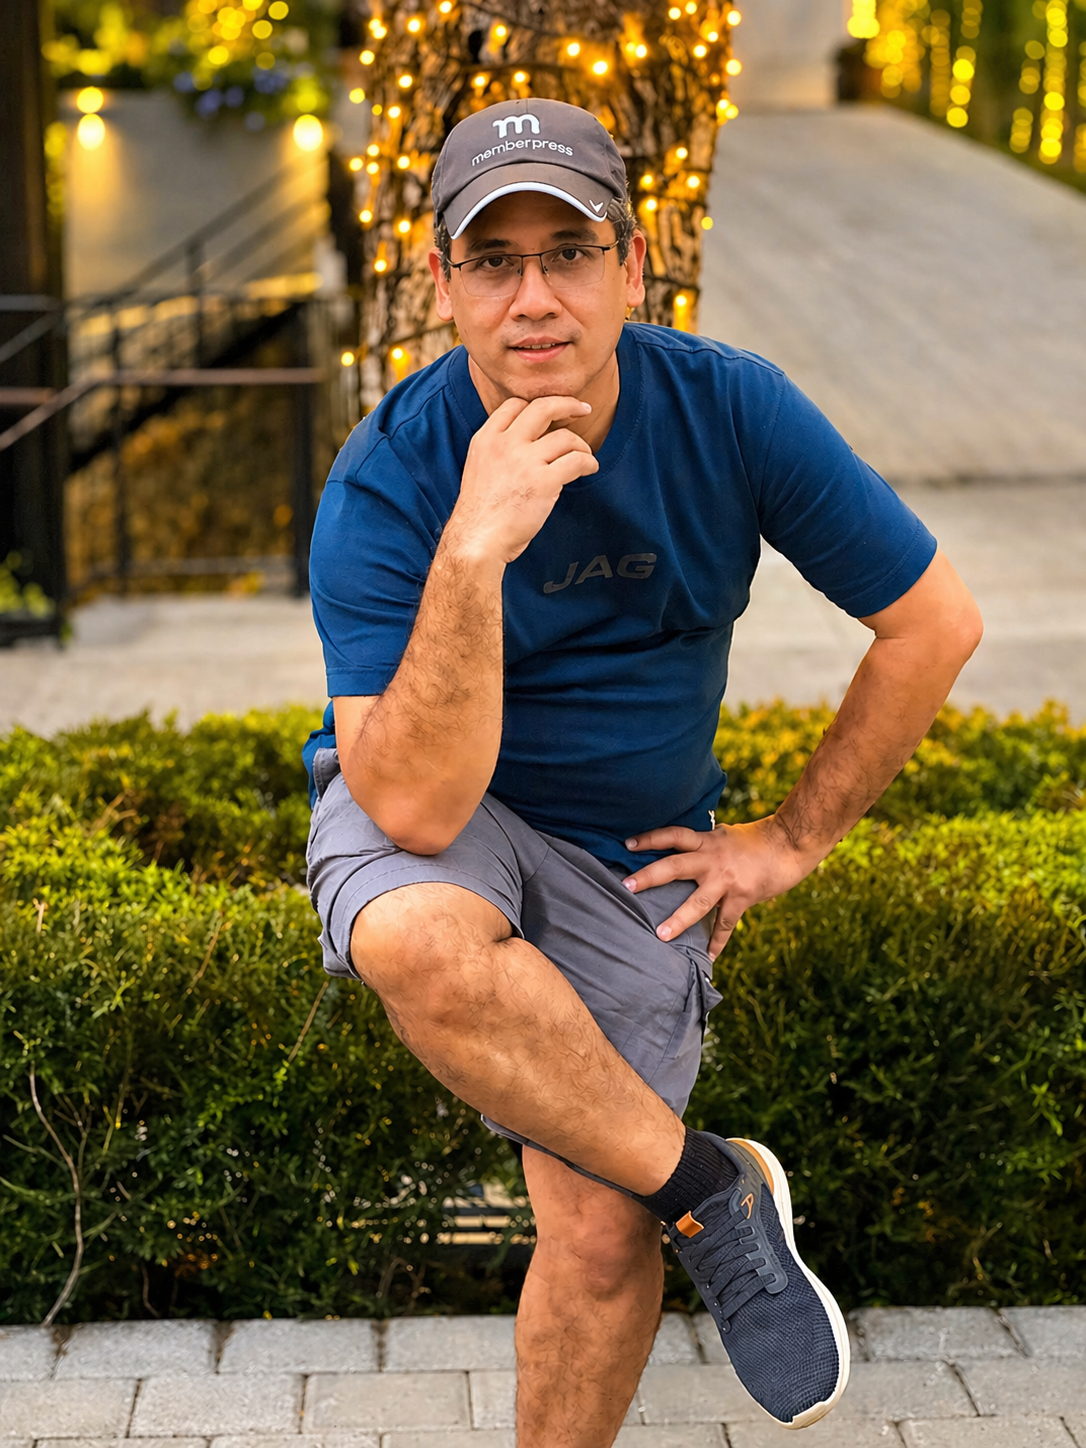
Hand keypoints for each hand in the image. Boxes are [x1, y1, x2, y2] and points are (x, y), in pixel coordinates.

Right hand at [448, 395, 598, 564]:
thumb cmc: (480, 514)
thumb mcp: (479, 469)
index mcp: (486, 439)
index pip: (514, 405)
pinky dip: (588, 463)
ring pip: (565, 437)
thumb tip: (530, 447)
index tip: (552, 411)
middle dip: (568, 404)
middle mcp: (505, 444)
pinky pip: (576, 461)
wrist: (477, 540)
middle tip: (583, 409)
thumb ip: (498, 452)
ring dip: (581, 445)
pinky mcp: (544, 481)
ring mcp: (524, 461)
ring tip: (585, 456)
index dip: (537, 405)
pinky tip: (590, 469)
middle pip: (543, 407)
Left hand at [622, 816, 818, 956]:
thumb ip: (704, 843)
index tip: (628, 844)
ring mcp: (727, 879)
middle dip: (649, 876)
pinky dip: (717, 942)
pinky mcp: (743, 897)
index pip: (673, 835)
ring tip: (661, 935)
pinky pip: (725, 924)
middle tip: (626, 886)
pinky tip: (709, 958)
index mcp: (706, 841)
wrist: (791, 842)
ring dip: (678, 919)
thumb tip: (684, 845)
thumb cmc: (758, 838)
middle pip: (675, 866)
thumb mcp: (725, 834)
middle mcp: (713, 858)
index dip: (650, 838)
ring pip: (698, 902)